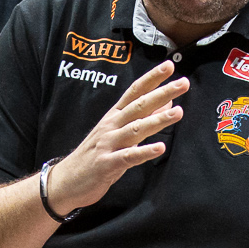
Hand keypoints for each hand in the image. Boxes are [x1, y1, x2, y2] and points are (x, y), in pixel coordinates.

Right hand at [43, 58, 188, 214]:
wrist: (65, 181)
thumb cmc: (95, 155)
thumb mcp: (117, 132)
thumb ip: (141, 117)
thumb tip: (167, 101)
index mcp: (114, 116)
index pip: (135, 92)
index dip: (152, 78)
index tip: (170, 66)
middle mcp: (111, 125)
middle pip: (139, 105)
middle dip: (162, 93)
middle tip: (183, 83)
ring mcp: (108, 144)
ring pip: (135, 129)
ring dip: (157, 120)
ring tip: (179, 112)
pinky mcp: (106, 164)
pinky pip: (128, 157)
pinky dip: (144, 151)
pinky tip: (160, 148)